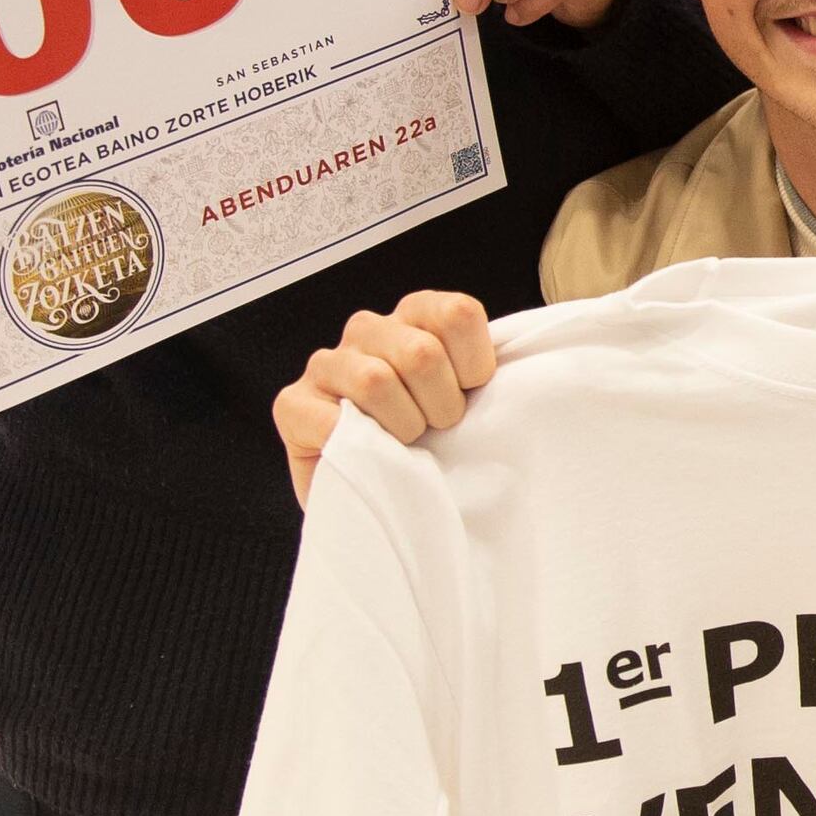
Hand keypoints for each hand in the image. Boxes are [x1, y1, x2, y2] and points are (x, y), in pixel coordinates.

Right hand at [276, 290, 499, 506]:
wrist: (384, 502)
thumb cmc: (434, 447)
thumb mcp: (470, 401)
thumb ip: (484, 373)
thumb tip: (523, 371)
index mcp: (415, 317)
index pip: (457, 313)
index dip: (475, 366)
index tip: (471, 395)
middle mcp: (367, 330)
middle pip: (421, 352)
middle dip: (442, 406)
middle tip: (437, 430)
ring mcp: (326, 364)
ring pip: (376, 380)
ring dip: (402, 427)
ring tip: (404, 444)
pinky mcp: (292, 403)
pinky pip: (330, 419)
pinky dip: (359, 445)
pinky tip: (366, 453)